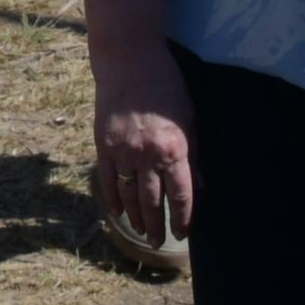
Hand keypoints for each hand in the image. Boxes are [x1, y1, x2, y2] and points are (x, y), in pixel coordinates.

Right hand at [89, 39, 195, 243]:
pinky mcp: (103, 144)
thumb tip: (201, 187)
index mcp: (173, 148)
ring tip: (142, 232)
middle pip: (152, 201)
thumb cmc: (166, 86)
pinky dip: (112, 198)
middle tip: (160, 242)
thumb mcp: (189, 120)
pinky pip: (108, 180)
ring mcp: (122, 151)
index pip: (180, 195)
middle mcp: (147, 155)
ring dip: (135, 217)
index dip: (183, 218)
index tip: (183, 232)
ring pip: (129, 195)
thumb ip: (193, 156)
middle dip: (158, 225)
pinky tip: (118, 211)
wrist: (128, 61)